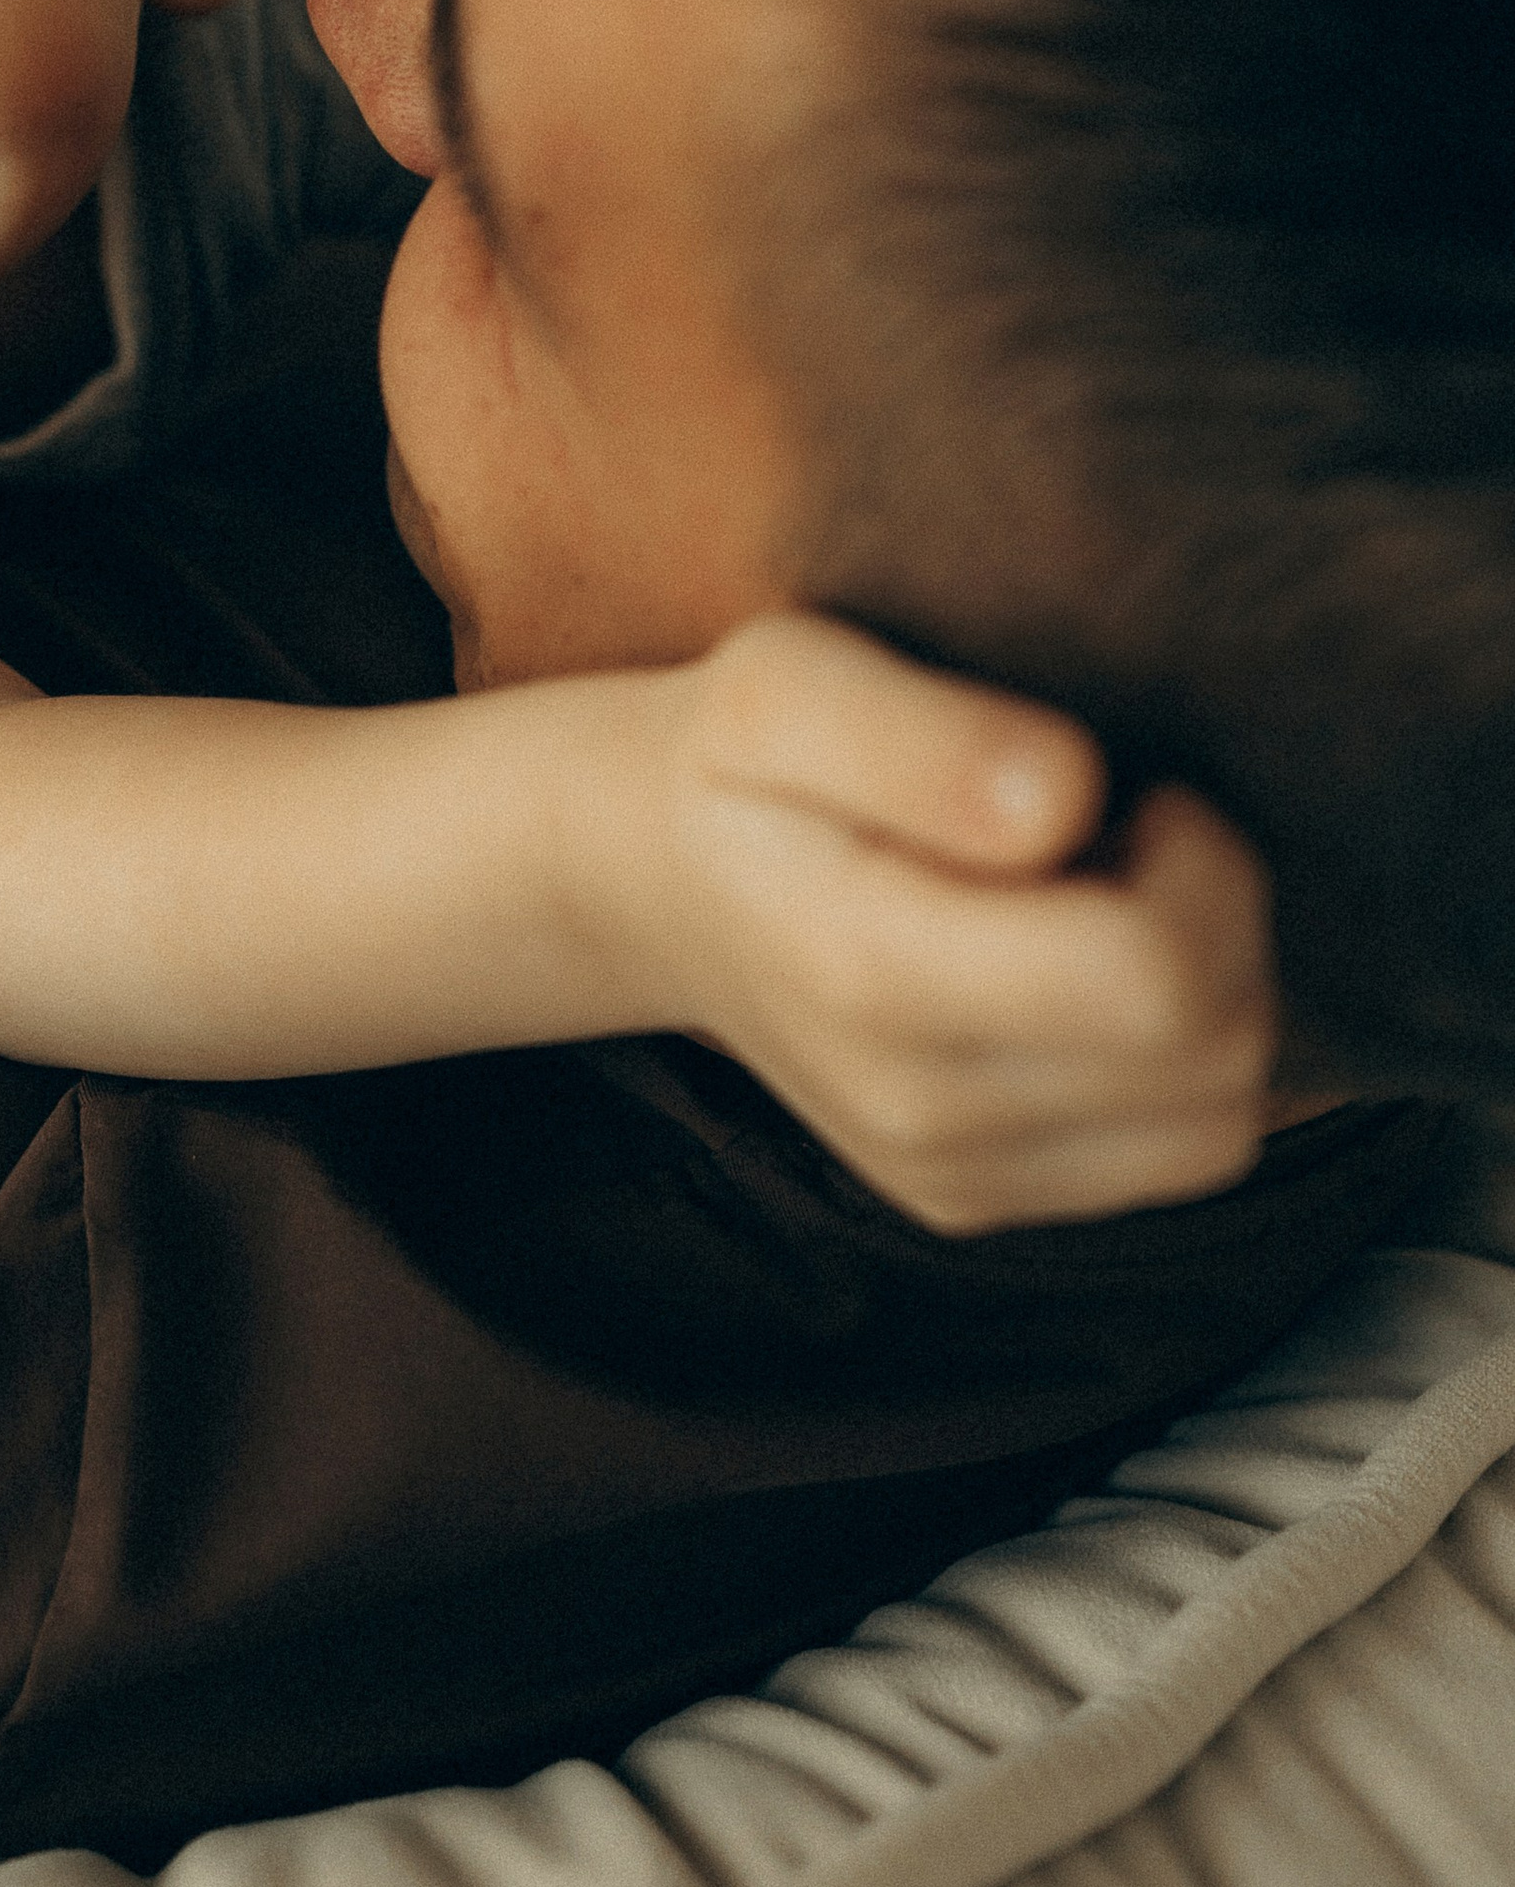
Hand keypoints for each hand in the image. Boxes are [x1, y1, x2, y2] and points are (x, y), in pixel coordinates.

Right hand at [646, 612, 1281, 1231]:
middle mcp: (917, 1107)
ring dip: (1213, 997)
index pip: (1151, 973)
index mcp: (871, 970)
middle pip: (1213, 1048)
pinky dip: (1176, 1064)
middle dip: (1218, 921)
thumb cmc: (746, 767)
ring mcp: (951, 1172)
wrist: (666, 889)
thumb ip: (920, 734)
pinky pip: (1175, 1154)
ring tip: (1108, 907)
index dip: (1195, 860)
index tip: (1125, 788)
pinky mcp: (978, 1201)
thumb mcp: (787, 685)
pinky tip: (1087, 981)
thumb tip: (1065, 796)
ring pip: (1220, 1117)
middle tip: (1126, 835)